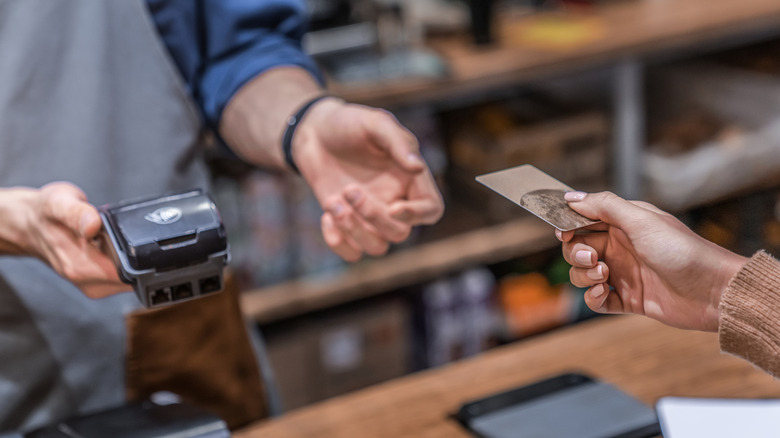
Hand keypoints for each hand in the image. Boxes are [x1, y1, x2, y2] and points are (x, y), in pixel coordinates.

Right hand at [0, 182, 127, 297]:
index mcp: (80, 267)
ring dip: (125, 257)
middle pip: (132, 275)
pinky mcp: (94, 283)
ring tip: (105, 239)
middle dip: (131, 254)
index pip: (127, 271)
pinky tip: (105, 246)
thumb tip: (92, 225)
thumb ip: (77, 213)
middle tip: (112, 234)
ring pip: (128, 276)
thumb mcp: (59, 202)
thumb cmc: (44, 213)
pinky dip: (119, 260)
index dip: (134, 254)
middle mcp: (86, 281)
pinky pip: (120, 274)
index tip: (125, 237)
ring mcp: (90, 284)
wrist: (28, 225)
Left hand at [293, 98, 443, 260]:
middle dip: (373, 217)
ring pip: (377, 247)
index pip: (431, 209)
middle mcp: (394, 201)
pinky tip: (326, 216)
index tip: (393, 207)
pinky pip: (352, 253)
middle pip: (400, 233)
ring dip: (354, 231)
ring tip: (333, 203)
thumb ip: (398, 143)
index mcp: (410, 179)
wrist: (313, 132)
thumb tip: (418, 167)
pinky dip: (338, 243)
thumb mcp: (375, 123)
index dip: (417, 215)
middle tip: (349, 189)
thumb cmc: (349, 123)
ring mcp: (370, 217)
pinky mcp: (348, 224)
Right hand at [556, 191, 746, 331]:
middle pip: (577, 250)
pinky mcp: (627, 300)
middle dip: (576, 254)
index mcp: (623, 225)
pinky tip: (604, 294)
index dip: (569, 227)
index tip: (564, 233)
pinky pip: (596, 300)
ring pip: (582, 275)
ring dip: (584, 276)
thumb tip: (570, 197)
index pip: (583, 222)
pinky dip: (593, 298)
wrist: (713, 291)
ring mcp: (622, 275)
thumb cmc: (681, 251)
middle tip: (593, 258)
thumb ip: (604, 206)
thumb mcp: (641, 220)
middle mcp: (620, 248)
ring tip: (604, 276)